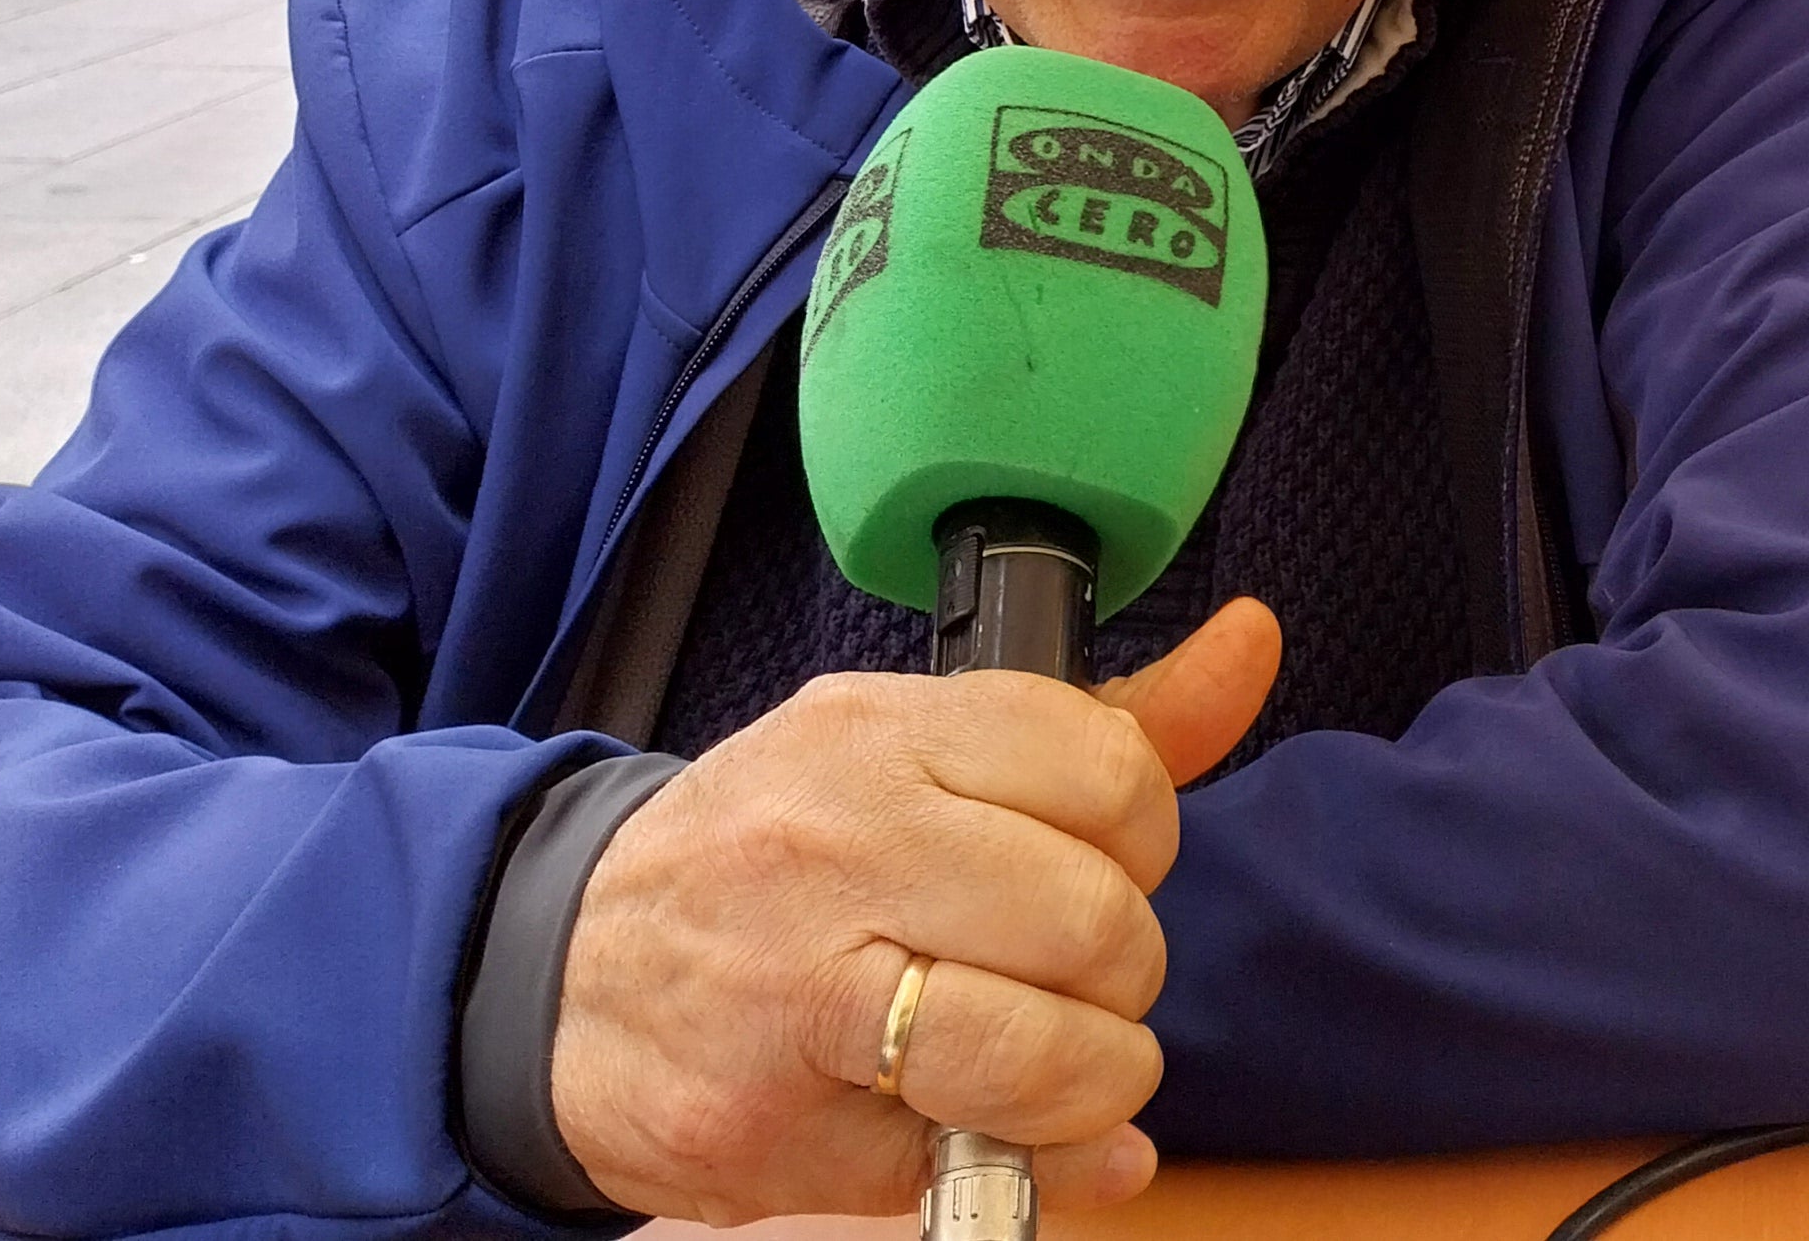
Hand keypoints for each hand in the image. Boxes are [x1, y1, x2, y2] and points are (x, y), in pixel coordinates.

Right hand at [548, 598, 1281, 1223]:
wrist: (557, 973)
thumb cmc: (774, 857)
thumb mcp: (916, 751)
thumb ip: (1104, 723)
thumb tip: (1252, 644)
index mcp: (884, 731)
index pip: (1108, 771)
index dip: (1135, 840)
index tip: (1089, 862)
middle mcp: (843, 839)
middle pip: (1097, 917)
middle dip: (1119, 970)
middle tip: (1069, 977)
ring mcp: (804, 980)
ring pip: (1050, 1042)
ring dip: (1091, 1078)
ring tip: (1052, 1064)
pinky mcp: (779, 1111)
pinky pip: (980, 1151)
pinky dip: (1041, 1164)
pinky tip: (1015, 1139)